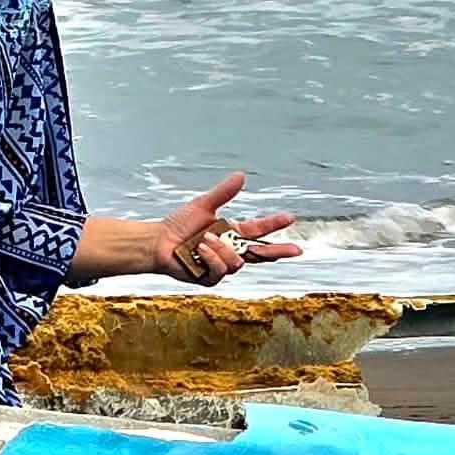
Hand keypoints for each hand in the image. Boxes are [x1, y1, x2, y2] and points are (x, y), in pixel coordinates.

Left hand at [155, 172, 299, 285]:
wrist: (159, 243)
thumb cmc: (179, 226)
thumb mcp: (203, 205)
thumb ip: (223, 193)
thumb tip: (241, 176)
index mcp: (232, 233)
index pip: (258, 230)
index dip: (274, 225)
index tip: (289, 218)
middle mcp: (230, 250)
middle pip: (261, 254)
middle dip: (279, 252)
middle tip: (295, 249)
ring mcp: (222, 266)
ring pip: (237, 262)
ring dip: (221, 249)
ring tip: (204, 240)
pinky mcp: (211, 278)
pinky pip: (221, 270)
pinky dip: (211, 258)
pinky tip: (199, 251)